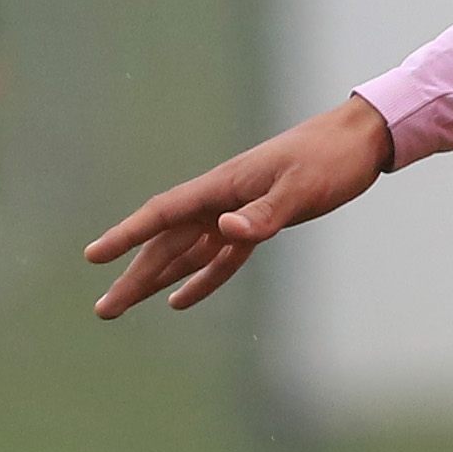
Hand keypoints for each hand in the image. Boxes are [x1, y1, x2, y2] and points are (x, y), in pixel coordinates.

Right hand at [87, 94, 391, 318]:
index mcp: (222, 187)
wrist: (358, 141)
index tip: (94, 256)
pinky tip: (181, 301)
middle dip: (133, 275)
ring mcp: (237, 212)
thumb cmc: (328, 160)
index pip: (163, 214)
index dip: (126, 235)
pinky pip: (220, 258)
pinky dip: (200, 279)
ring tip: (124, 305)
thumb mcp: (300, 189)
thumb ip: (264, 214)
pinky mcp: (258, 223)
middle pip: (166, 242)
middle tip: (104, 310)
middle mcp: (221, 201)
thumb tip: (226, 232)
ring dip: (156, 279)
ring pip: (186, 252)